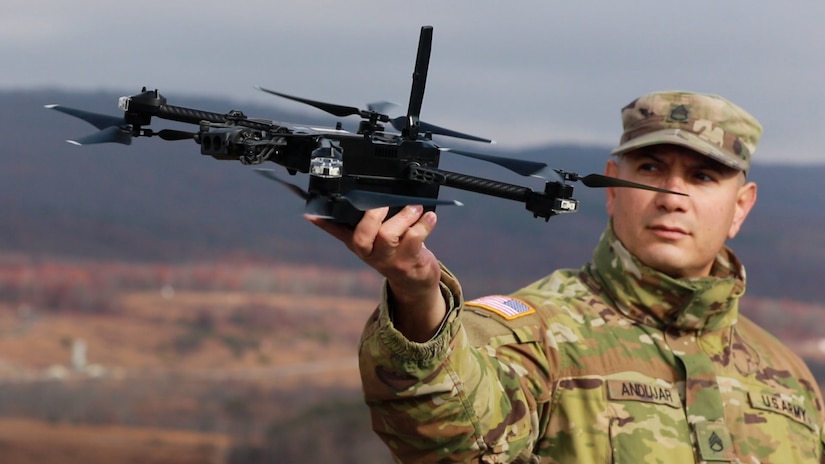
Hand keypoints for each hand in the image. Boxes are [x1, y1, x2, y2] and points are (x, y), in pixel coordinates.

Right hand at [308, 205, 446, 340]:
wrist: (414, 282)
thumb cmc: (392, 253)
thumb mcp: (370, 242)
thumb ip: (352, 226)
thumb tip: (319, 212)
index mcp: (358, 243)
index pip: (337, 231)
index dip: (324, 223)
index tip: (313, 212)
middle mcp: (370, 253)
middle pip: (363, 235)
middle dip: (373, 216)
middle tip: (386, 202)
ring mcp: (389, 259)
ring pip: (389, 235)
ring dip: (404, 216)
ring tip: (415, 208)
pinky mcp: (409, 262)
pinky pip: (415, 239)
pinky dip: (424, 225)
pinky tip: (429, 217)